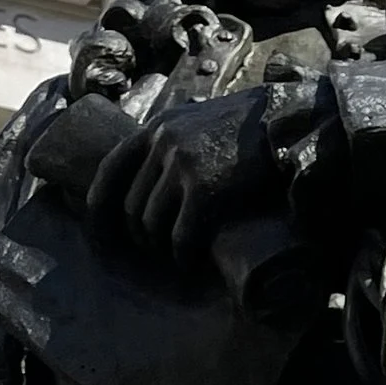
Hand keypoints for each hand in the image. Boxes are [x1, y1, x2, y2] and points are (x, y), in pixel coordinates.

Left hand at [85, 90, 277, 265]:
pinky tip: (192, 262)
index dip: (99, 208)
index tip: (98, 233)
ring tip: (179, 255)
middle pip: (132, 206)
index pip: (109, 170)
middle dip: (140, 236)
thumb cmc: (248, 128)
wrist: (287, 123)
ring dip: (162, 248)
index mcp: (157, 129)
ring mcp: (182, 168)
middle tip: (157, 250)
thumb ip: (174, 143)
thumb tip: (157, 179)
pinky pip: (180, 238)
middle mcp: (163, 146)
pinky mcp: (205, 192)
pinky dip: (183, 256)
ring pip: (152, 225)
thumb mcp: (199, 122)